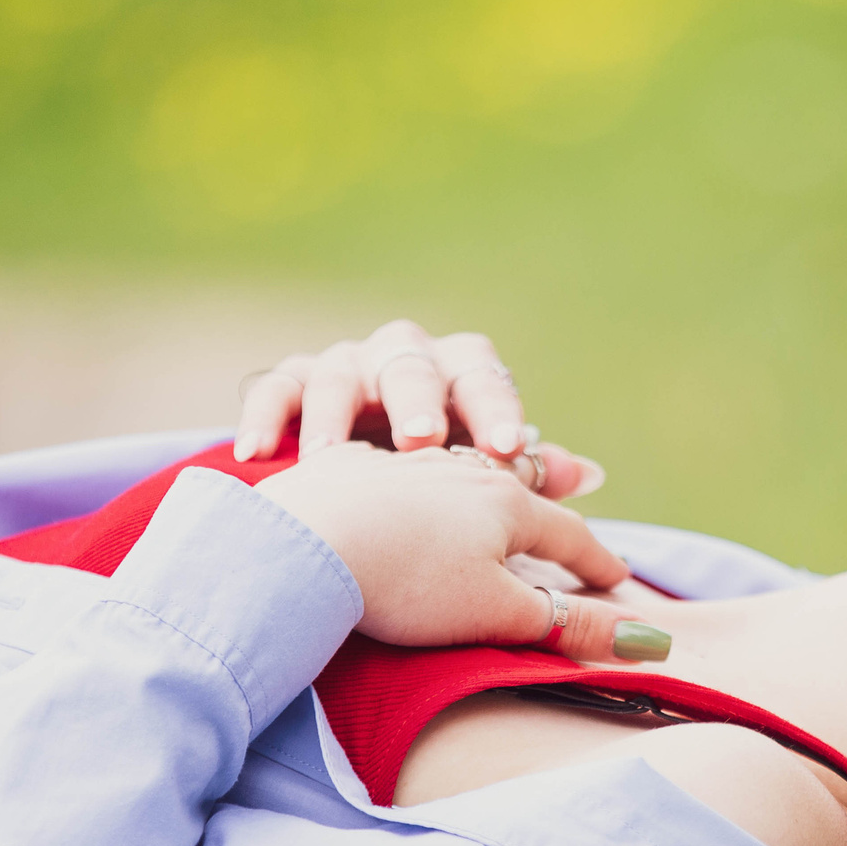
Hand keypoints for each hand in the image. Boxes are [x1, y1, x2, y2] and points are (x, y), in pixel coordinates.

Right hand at [234, 319, 604, 499]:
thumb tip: (589, 474)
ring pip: (339, 371)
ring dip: (334, 413)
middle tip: (418, 444)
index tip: (502, 451)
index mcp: (457, 374)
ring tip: (328, 456)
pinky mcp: (290, 384)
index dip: (493, 409)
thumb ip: (524, 475)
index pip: (480, 375)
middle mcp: (401, 359)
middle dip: (415, 402)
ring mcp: (343, 366)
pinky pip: (275, 388)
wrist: (358, 485)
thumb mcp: (478, 478)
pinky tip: (257, 455)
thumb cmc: (436, 481)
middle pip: (410, 364)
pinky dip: (264, 417)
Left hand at [258, 442, 666, 661]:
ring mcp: (398, 464)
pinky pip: (391, 472)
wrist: (302, 540)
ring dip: (478, 484)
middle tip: (563, 522)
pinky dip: (410, 483)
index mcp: (504, 503)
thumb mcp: (497, 612)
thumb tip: (648, 642)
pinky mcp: (342, 469)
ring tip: (488, 493)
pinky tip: (399, 486)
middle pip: (516, 490)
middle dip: (544, 507)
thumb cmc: (407, 580)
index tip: (620, 580)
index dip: (597, 562)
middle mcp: (457, 469)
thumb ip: (568, 625)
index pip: (568, 534)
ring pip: (453, 471)